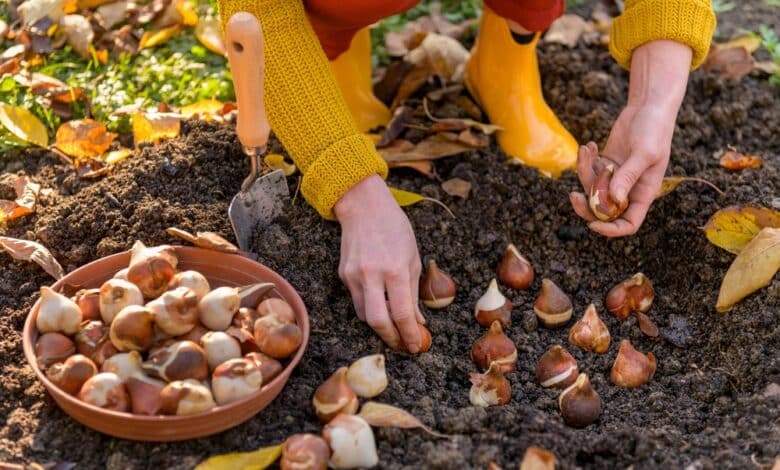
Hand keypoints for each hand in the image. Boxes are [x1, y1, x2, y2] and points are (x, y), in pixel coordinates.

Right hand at [334, 175, 424, 351]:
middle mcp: (372, 274)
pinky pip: (357, 301)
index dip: (410, 334)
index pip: (402, 313)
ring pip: (364, 315)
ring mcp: (354, 275)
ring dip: (380, 325)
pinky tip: (380, 304)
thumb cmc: (395, 228)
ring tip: (393, 327)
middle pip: (378, 322)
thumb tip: (417, 321)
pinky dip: (370, 307)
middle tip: (402, 345)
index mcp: (396, 269)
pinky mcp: (343, 275)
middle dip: (391, 338)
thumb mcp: (413, 257)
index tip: (416, 345)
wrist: (364, 206)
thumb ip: (414, 292)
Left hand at [570, 40, 692, 236]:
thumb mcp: (644, 153)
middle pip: (604, 212)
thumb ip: (628, 176)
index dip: (611, 229)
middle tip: (573, 195)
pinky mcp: (605, 164)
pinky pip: (589, 171)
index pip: (628, 224)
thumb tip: (613, 198)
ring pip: (592, 189)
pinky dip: (585, 161)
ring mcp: (615, 177)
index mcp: (643, 194)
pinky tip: (589, 146)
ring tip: (586, 150)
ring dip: (583, 173)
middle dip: (586, 206)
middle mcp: (628, 190)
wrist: (648, 107)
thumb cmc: (654, 129)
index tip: (593, 225)